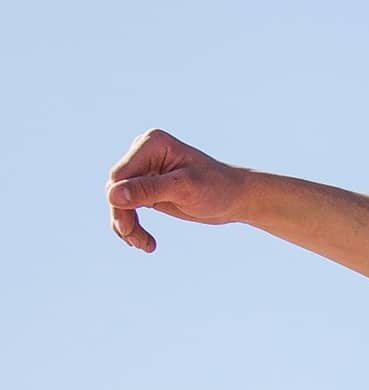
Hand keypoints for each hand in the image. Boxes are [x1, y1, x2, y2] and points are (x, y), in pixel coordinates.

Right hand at [105, 128, 247, 252]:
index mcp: (151, 143)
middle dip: (123, 218)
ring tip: (145, 246)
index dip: (119, 202)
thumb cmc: (217, 188)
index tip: (128, 229)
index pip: (120, 175)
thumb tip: (112, 195)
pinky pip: (126, 207)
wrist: (236, 198)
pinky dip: (131, 226)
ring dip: (126, 226)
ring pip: (117, 201)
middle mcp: (143, 153)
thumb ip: (148, 189)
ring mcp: (143, 170)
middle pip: (115, 189)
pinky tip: (145, 242)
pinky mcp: (145, 187)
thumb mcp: (184, 189)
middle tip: (140, 244)